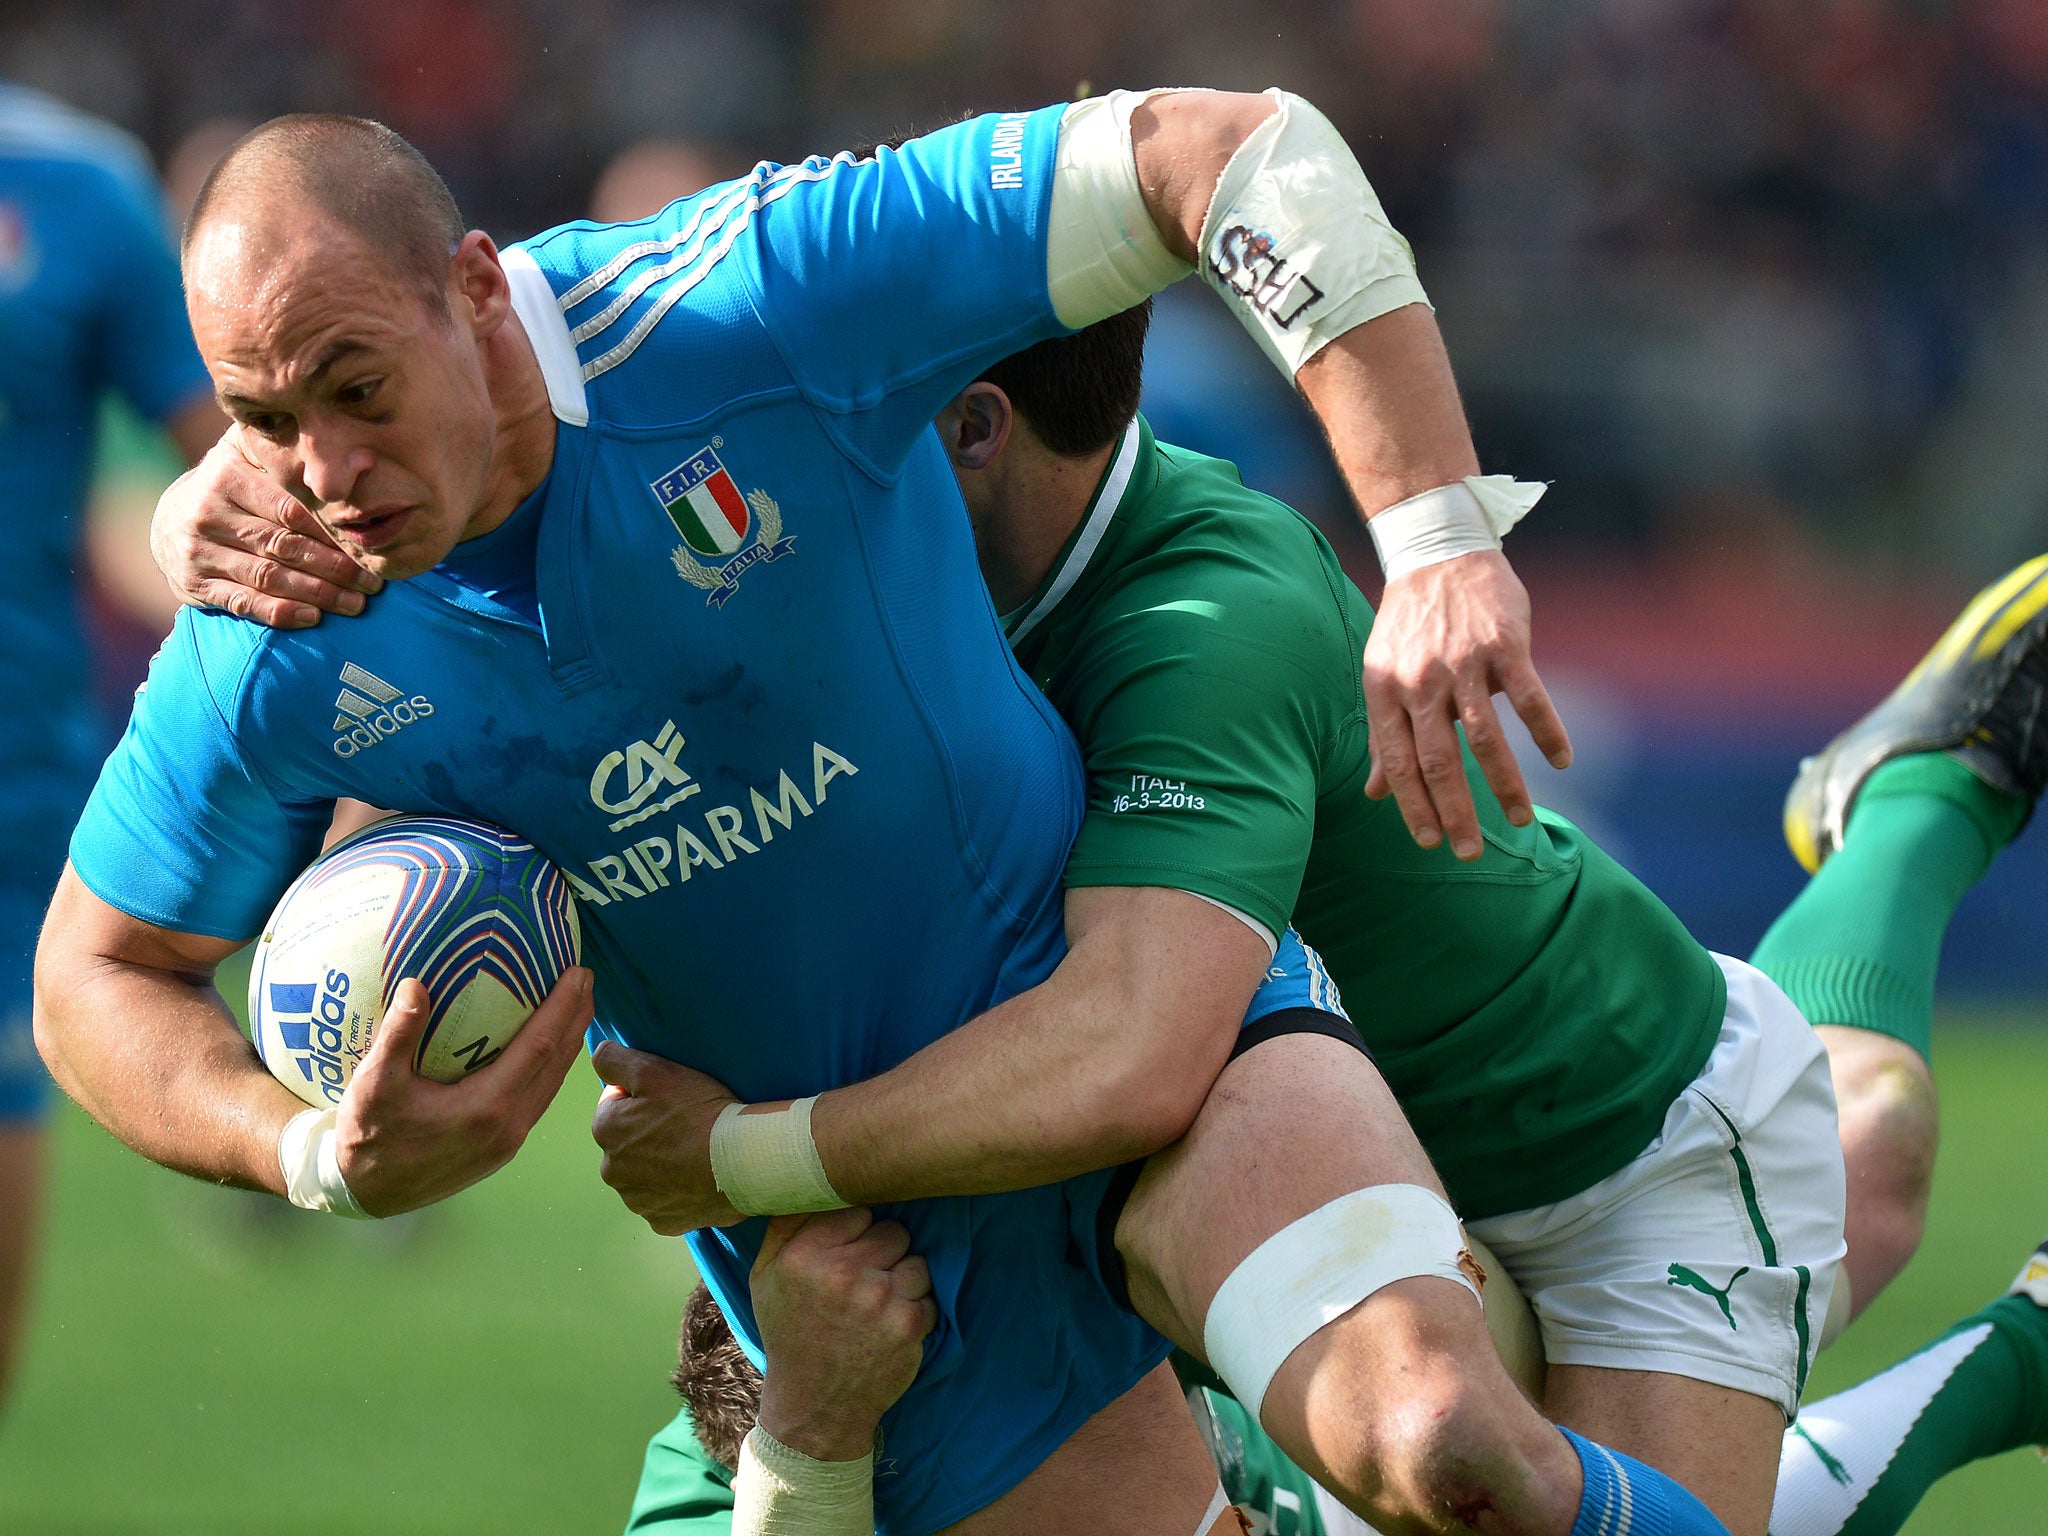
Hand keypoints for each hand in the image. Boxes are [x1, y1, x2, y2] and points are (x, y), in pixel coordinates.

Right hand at [151, 428, 381, 627]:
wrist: (168, 521)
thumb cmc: (227, 487)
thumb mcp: (244, 456)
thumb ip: (283, 453)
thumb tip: (355, 454)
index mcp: (227, 479)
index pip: (290, 510)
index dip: (331, 532)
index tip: (367, 547)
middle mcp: (208, 514)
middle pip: (284, 546)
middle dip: (334, 568)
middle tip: (371, 583)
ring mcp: (199, 552)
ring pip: (268, 577)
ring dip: (317, 594)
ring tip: (355, 604)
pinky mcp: (195, 585)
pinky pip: (243, 602)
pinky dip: (280, 613)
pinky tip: (313, 617)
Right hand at [333, 967, 593, 1215]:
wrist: (367, 1193)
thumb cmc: (367, 1135)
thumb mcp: (373, 1082)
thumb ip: (398, 1033)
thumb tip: (415, 983)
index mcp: (485, 1108)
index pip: (539, 1046)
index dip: (562, 1007)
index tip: (577, 972)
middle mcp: (508, 1126)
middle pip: (557, 1063)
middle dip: (576, 1017)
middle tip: (585, 976)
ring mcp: (510, 1141)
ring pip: (552, 1084)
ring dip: (569, 1043)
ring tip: (577, 1005)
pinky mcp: (504, 1148)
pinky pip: (539, 1099)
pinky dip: (551, 1068)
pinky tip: (549, 1048)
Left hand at [589, 1044, 743, 1232]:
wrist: (742, 1161)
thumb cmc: (698, 1111)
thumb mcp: (656, 1070)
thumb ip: (615, 1059)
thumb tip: (597, 1054)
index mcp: (605, 1130)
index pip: (616, 1104)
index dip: (644, 1097)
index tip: (671, 1099)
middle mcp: (611, 1170)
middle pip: (627, 1142)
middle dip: (648, 1133)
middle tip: (685, 1124)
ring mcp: (636, 1201)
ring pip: (644, 1174)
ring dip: (661, 1163)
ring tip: (694, 1152)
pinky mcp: (661, 1222)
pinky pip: (664, 1200)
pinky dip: (676, 1190)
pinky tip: (697, 1177)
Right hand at [752, 1209, 935, 1459]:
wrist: (814, 1406)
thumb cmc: (790, 1332)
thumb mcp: (765, 1276)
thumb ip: (786, 1224)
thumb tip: (809, 1175)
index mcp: (804, 1254)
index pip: (858, 1208)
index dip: (857, 1231)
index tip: (848, 1253)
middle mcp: (842, 1271)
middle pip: (895, 1231)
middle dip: (885, 1253)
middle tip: (865, 1281)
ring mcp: (879, 1298)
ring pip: (916, 1261)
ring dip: (904, 1281)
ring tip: (879, 1305)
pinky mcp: (908, 1325)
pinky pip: (929, 1295)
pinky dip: (916, 1310)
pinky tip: (890, 1328)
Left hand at [1362, 549, 1571, 859]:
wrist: (1438, 553)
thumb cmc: (1409, 622)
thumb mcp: (1381, 673)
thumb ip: (1382, 734)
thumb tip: (1374, 793)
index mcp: (1385, 690)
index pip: (1397, 762)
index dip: (1412, 806)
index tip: (1429, 843)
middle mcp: (1420, 681)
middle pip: (1438, 760)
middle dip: (1455, 812)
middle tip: (1469, 853)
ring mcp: (1463, 663)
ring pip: (1484, 738)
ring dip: (1505, 785)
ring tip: (1519, 820)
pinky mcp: (1504, 646)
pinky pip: (1528, 698)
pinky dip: (1547, 732)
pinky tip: (1561, 761)